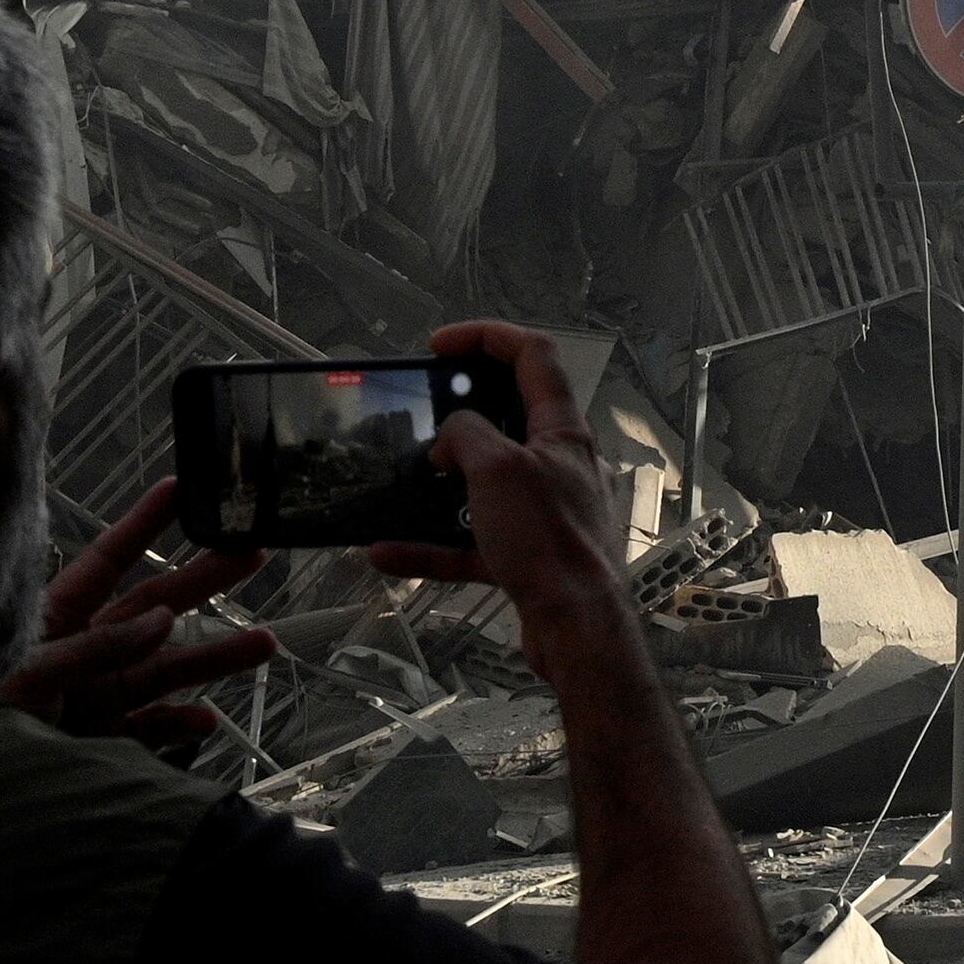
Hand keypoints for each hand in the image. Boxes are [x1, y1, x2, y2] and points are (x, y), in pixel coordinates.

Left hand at [0, 475, 277, 754]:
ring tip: (266, 645)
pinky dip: (177, 725)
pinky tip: (207, 720)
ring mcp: (96, 693)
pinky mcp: (100, 737)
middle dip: (204, 581)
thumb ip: (96, 646)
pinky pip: (148, 727)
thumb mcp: (29, 668)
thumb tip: (162, 621)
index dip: (146, 523)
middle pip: (154, 607)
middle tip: (253, 552)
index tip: (184, 487)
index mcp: (58, 614)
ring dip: (214, 658)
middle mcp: (85, 647)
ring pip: (166, 669)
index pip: (109, 559)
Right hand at [363, 319, 627, 613]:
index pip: (533, 355)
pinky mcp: (526, 555)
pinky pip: (469, 541)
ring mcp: (542, 510)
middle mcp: (556, 464)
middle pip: (507, 417)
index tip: (438, 346)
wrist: (576, 626)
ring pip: (483, 484)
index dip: (486, 338)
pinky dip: (430, 545)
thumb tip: (451, 436)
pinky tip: (386, 551)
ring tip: (400, 479)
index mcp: (561, 430)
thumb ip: (467, 435)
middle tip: (419, 413)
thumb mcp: (497, 469)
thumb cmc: (549, 540)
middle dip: (459, 412)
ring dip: (439, 483)